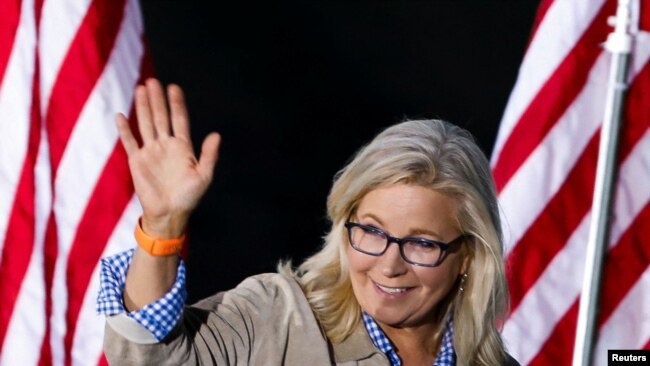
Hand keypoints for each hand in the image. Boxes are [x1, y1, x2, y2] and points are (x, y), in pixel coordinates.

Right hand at [116, 78, 220, 237]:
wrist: (169, 214)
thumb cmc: (189, 197)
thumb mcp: (204, 175)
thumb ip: (209, 155)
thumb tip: (216, 134)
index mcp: (183, 147)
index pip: (179, 120)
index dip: (176, 104)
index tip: (174, 87)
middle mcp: (166, 145)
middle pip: (161, 117)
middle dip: (157, 100)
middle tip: (153, 81)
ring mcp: (151, 152)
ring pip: (146, 124)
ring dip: (143, 107)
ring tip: (140, 89)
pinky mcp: (137, 161)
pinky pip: (130, 142)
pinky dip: (124, 130)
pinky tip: (121, 115)